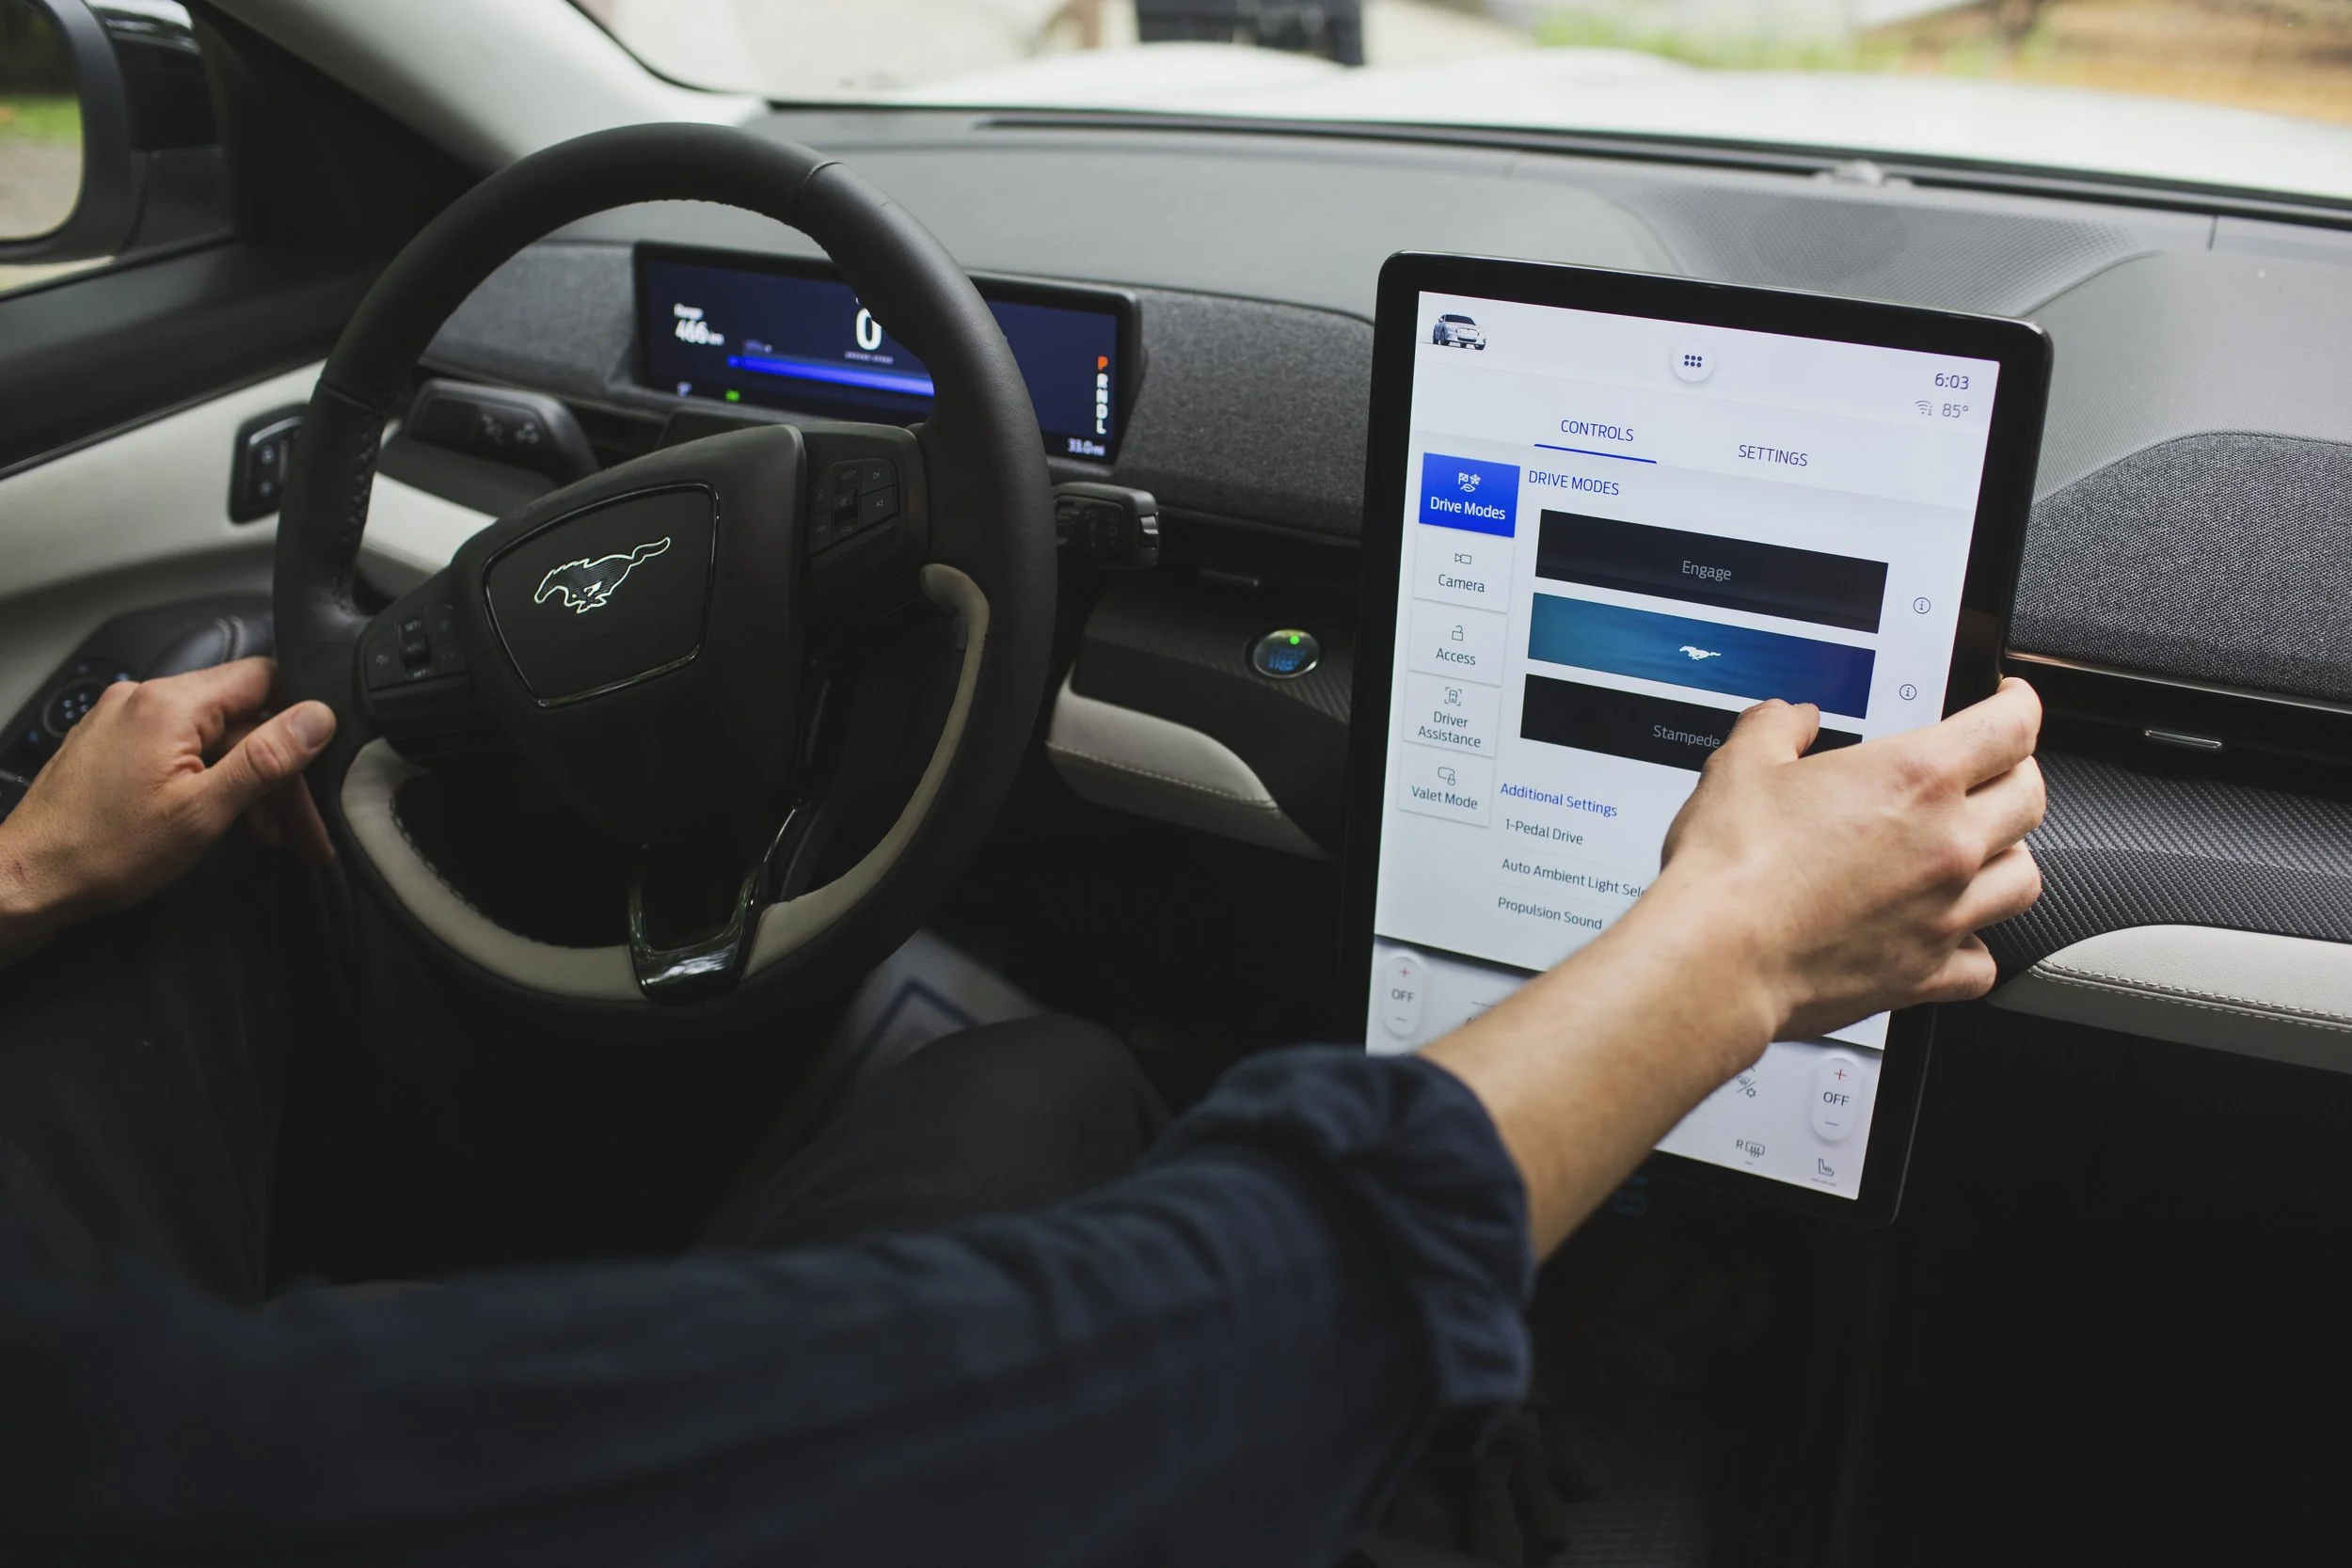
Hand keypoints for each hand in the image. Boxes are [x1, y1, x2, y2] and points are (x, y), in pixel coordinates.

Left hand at [0, 658, 336, 962]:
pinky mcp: (116, 745)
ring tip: (266, 834)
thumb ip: (266, 759)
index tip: (318, 764)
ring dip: (247, 783)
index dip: (301, 719)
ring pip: (215, 738)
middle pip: (242, 717)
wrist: (27, 880)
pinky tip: (223, 820)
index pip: (264, 678)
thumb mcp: (203, 811)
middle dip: (278, 771)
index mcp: (169, 704)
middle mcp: (144, 699)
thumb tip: (317, 718)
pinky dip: (211, 781)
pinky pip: (183, 750)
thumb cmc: (102, 851)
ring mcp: (126, 721)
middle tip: (301, 827)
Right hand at [1651, 677, 2044, 1044]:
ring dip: (2008, 858)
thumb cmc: (1733, 867)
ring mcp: (1946, 913)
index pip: (2011, 726)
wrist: (1719, 957)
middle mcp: (1948, 843)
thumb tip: (1789, 719)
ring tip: (1979, 852)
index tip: (2010, 702)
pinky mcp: (1927, 974)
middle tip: (1992, 771)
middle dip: (2017, 774)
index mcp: (1915, 777)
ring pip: (2024, 879)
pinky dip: (1974, 946)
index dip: (2018, 704)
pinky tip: (1948, 936)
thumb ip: (1775, 728)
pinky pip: (1984, 961)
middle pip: (2031, 797)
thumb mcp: (1742, 765)